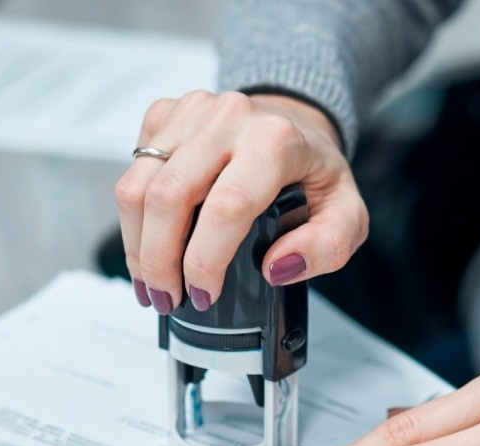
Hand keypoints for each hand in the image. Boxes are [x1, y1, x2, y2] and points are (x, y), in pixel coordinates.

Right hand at [114, 91, 367, 312]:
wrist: (294, 123)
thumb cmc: (313, 172)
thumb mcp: (347, 215)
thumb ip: (327, 247)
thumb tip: (276, 267)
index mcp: (275, 141)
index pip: (226, 207)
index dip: (205, 261)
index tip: (204, 294)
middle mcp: (229, 118)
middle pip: (169, 197)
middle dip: (158, 261)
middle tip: (167, 298)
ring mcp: (191, 113)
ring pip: (137, 186)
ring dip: (137, 245)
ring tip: (150, 280)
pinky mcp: (165, 115)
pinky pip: (132, 170)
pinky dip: (134, 217)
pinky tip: (152, 240)